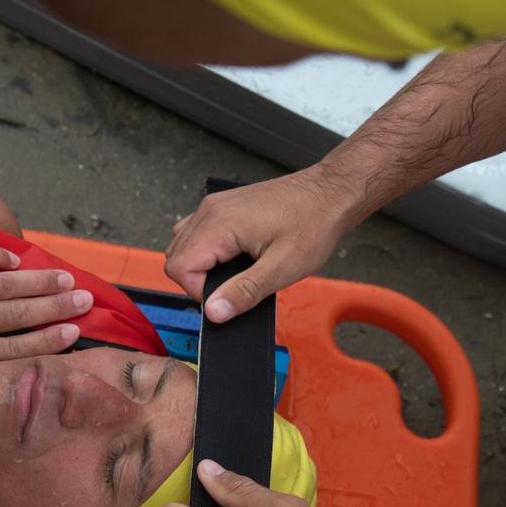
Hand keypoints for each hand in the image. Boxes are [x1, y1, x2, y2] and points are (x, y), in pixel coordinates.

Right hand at [164, 170, 346, 320]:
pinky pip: (196, 232)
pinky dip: (205, 251)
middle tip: (234, 287)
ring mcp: (215, 205)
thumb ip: (244, 292)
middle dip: (198, 281)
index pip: (179, 268)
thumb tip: (214, 312)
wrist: (330, 194)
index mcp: (219, 224)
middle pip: (175, 257)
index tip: (228, 297)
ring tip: (234, 272)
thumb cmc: (313, 225)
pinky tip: (232, 257)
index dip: (199, 292)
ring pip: (182, 245)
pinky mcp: (223, 206)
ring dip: (200, 266)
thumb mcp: (282, 268)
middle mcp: (210, 210)